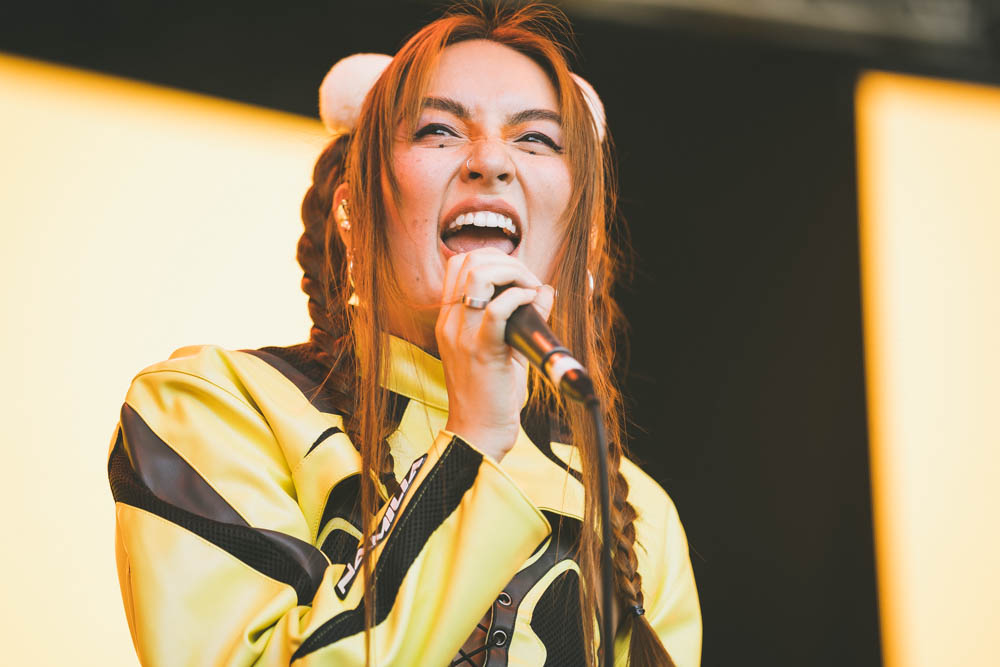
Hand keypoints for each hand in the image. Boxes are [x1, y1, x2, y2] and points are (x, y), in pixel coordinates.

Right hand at [435, 248, 555, 461]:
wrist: (478, 433)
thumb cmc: (491, 394)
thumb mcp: (504, 348)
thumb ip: (522, 317)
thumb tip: (544, 290)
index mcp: (450, 319)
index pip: (460, 264)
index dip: (492, 259)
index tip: (518, 277)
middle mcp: (451, 322)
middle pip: (468, 260)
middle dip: (506, 260)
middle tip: (528, 281)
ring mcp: (462, 335)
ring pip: (478, 275)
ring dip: (512, 273)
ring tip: (530, 289)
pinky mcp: (481, 351)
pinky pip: (496, 309)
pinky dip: (518, 297)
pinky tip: (532, 303)